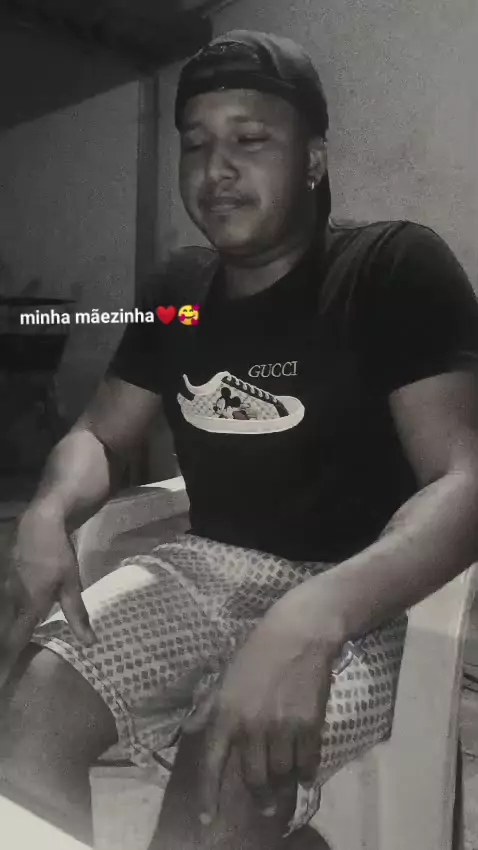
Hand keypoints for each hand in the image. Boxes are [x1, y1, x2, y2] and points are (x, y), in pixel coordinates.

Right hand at [0, 505, 95, 685]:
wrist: (39, 523)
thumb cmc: (57, 556)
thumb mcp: (71, 585)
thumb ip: (77, 616)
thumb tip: (90, 643)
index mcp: (27, 607)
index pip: (13, 644)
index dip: (6, 666)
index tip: (2, 684)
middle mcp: (10, 601)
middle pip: (4, 635)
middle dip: (4, 655)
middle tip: (5, 675)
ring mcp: (5, 589)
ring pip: (3, 620)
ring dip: (6, 637)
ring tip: (9, 655)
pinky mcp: (5, 579)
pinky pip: (4, 605)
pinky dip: (8, 619)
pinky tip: (14, 623)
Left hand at [184, 595, 339, 823]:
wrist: (298, 634)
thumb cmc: (257, 652)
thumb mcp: (226, 677)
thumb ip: (208, 708)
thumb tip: (187, 730)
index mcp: (226, 715)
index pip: (212, 764)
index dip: (209, 796)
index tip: (209, 821)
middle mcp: (251, 727)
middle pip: (254, 778)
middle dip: (259, 797)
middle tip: (264, 807)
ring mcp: (281, 728)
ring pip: (281, 774)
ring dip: (283, 787)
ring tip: (285, 793)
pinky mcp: (308, 726)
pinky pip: (307, 762)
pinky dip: (306, 773)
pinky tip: (305, 776)